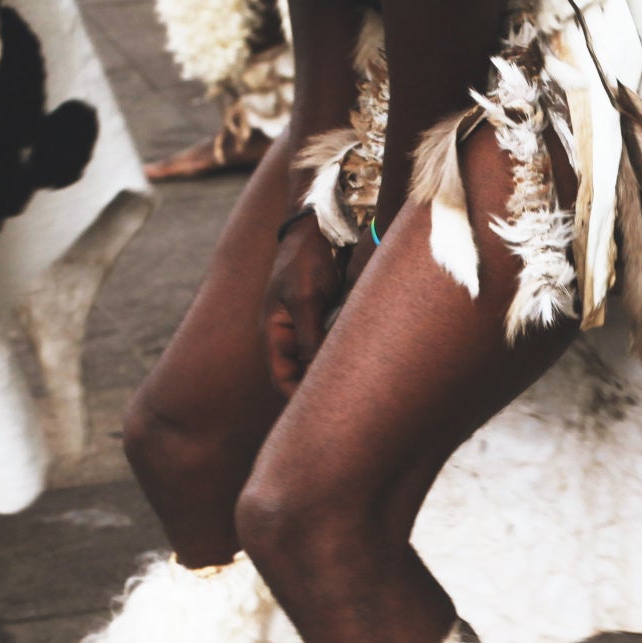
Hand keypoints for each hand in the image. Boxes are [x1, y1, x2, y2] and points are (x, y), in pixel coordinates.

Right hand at [264, 212, 349, 395]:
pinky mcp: (327, 318)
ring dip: (336, 374)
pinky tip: (367, 363)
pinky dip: (346, 355)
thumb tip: (316, 374)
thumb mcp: (306, 298)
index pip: (282, 379)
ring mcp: (309, 326)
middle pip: (302, 376)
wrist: (320, 227)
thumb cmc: (306, 260)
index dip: (298, 399)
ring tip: (361, 389)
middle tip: (349, 408)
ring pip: (321, 362)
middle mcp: (290, 334)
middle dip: (321, 391)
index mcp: (275, 332)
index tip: (323, 414)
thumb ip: (310, 336)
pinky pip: (334, 345)